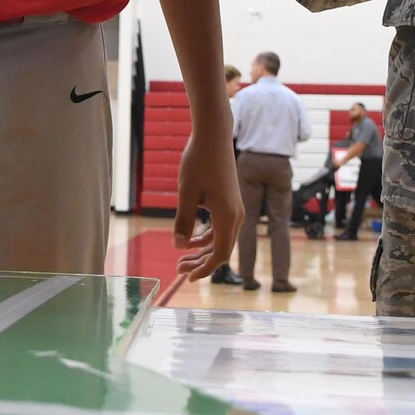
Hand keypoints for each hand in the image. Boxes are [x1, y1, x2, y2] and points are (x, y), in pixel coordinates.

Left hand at [173, 123, 241, 280]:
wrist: (213, 136)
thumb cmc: (198, 162)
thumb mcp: (186, 193)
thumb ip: (183, 221)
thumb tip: (178, 247)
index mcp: (227, 216)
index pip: (220, 255)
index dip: (204, 269)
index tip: (187, 278)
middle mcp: (236, 215)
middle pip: (221, 250)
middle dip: (200, 262)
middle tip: (178, 269)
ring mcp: (235, 208)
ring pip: (221, 239)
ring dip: (202, 250)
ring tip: (181, 257)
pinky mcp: (230, 201)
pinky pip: (221, 227)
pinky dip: (207, 236)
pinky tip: (190, 237)